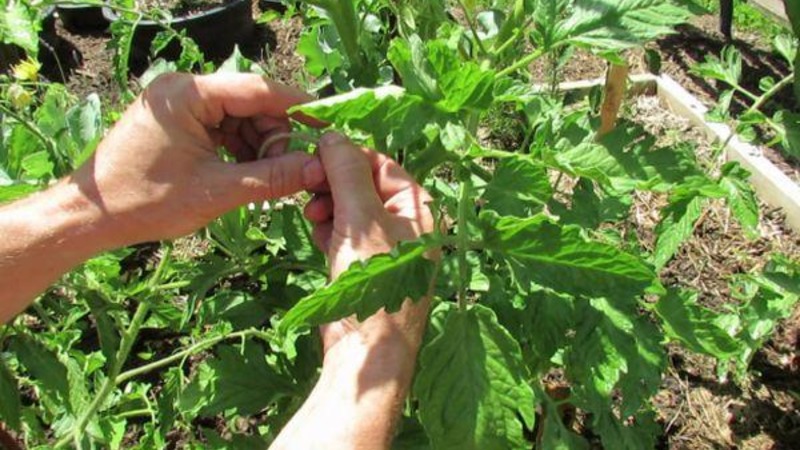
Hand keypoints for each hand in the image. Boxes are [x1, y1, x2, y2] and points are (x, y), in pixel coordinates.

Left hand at [68, 72, 325, 248]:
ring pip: (239, 118)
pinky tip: (250, 175)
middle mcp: (183, 90)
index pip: (258, 89)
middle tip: (296, 168)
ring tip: (271, 179)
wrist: (91, 217)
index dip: (297, 108)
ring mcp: (179, 105)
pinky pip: (222, 129)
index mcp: (188, 94)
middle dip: (276, 134)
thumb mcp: (218, 191)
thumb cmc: (146, 201)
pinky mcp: (178, 123)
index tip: (328, 124)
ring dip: (260, 146)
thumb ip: (272, 177)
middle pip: (250, 103)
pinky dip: (240, 150)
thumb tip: (318, 169)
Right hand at [304, 132, 434, 355]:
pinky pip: (343, 235)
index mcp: (419, 208)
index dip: (348, 156)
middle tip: (309, 190)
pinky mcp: (363, 266)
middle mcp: (406, 224)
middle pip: (363, 185)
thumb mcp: (361, 218)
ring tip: (312, 217)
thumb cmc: (374, 281)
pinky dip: (329, 232)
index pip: (382, 164)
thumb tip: (332, 135)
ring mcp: (385, 247)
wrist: (365, 350)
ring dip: (328, 208)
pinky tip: (318, 238)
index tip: (316, 153)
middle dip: (334, 186)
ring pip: (350, 209)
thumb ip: (347, 173)